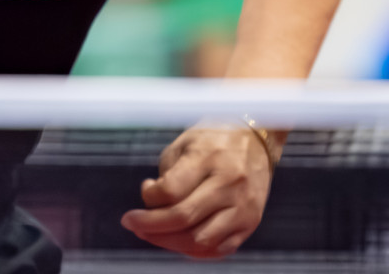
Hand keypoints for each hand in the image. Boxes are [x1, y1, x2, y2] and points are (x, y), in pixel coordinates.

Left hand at [120, 124, 274, 258]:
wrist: (256, 140)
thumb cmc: (213, 140)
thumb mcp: (185, 143)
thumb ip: (167, 175)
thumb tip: (152, 206)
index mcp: (210, 157)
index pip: (171, 190)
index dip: (149, 197)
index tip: (145, 189)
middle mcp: (230, 183)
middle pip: (183, 217)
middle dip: (150, 226)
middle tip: (132, 222)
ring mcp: (243, 206)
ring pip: (200, 240)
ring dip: (168, 242)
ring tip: (152, 233)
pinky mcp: (250, 223)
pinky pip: (218, 249)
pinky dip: (193, 250)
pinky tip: (177, 239)